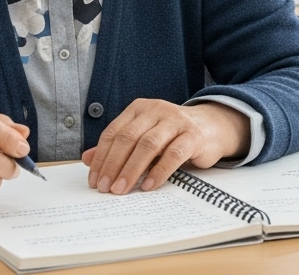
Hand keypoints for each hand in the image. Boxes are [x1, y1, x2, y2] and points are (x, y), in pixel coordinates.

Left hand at [82, 99, 249, 194]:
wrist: (211, 127)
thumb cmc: (172, 135)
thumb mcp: (143, 137)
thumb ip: (117, 147)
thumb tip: (87, 160)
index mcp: (139, 109)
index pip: (114, 132)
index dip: (101, 157)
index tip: (94, 179)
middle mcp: (156, 110)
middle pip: (128, 138)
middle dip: (113, 164)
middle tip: (105, 188)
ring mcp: (176, 121)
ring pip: (148, 145)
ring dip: (132, 169)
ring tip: (121, 189)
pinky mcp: (193, 135)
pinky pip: (173, 154)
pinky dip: (159, 171)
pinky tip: (149, 186)